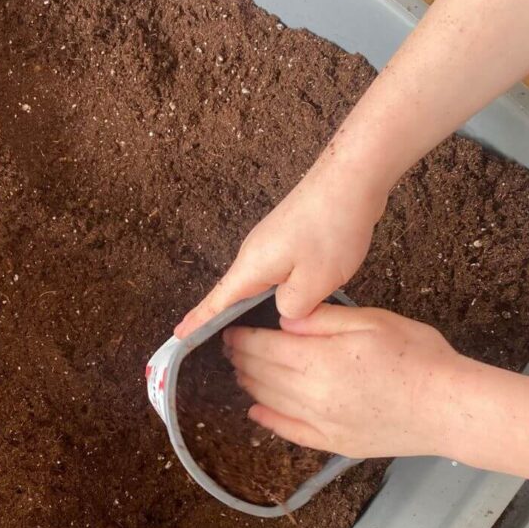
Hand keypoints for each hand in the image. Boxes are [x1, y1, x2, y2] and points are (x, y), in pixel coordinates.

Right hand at [174, 159, 386, 337]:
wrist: (350, 179)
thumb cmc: (331, 229)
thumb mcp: (314, 282)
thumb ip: (294, 308)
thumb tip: (285, 312)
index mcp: (252, 267)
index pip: (217, 302)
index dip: (198, 322)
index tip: (178, 338)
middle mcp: (254, 254)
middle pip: (234, 293)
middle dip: (224, 319)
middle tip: (218, 348)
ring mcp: (271, 243)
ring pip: (259, 284)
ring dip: (256, 307)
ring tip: (253, 333)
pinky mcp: (290, 238)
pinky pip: (276, 273)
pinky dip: (276, 291)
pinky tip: (289, 302)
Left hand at [223, 304, 464, 458]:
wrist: (450, 407)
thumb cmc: (418, 356)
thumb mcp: (373, 321)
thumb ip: (323, 320)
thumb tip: (284, 320)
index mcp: (319, 360)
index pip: (265, 347)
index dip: (243, 338)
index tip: (230, 330)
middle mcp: (312, 395)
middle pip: (262, 374)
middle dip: (241, 359)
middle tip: (229, 348)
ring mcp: (322, 423)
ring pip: (270, 402)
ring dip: (249, 384)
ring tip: (239, 371)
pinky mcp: (335, 443)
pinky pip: (290, 432)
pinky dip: (268, 420)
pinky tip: (256, 412)